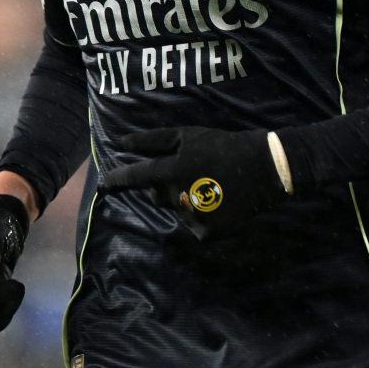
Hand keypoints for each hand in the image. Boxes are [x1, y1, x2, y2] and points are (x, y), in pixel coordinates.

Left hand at [99, 127, 286, 234]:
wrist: (264, 168)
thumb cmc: (223, 146)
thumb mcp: (189, 135)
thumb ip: (153, 140)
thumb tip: (122, 144)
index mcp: (175, 169)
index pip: (138, 177)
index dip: (118, 180)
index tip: (103, 184)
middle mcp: (180, 195)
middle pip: (158, 195)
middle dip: (165, 186)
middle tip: (189, 173)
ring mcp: (194, 216)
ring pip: (175, 210)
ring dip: (183, 199)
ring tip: (208, 185)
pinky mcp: (208, 232)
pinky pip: (192, 225)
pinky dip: (199, 216)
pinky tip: (216, 202)